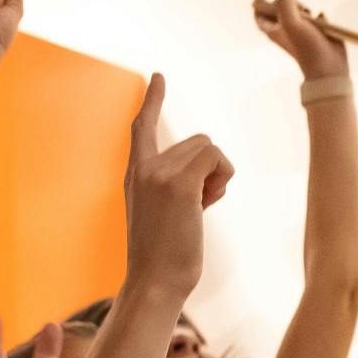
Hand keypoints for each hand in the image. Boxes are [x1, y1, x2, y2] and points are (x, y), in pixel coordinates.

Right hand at [122, 74, 234, 298]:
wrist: (155, 281)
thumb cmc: (164, 256)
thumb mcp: (166, 212)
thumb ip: (176, 184)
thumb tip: (209, 165)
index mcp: (135, 176)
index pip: (141, 128)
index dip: (152, 100)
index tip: (158, 75)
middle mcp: (142, 169)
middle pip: (197, 141)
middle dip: (209, 168)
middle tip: (197, 205)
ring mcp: (157, 174)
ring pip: (208, 148)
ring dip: (217, 176)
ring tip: (200, 208)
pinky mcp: (178, 183)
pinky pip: (216, 158)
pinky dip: (221, 178)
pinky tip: (207, 205)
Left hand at [254, 0, 348, 81]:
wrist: (327, 66)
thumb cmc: (307, 46)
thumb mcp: (291, 22)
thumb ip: (285, 5)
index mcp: (273, 30)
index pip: (259, 14)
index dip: (258, 2)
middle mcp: (284, 31)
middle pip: (280, 8)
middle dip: (288, 2)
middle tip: (299, 8)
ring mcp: (300, 32)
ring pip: (299, 12)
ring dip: (304, 8)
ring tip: (309, 14)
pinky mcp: (316, 33)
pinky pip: (316, 18)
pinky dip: (318, 16)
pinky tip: (321, 19)